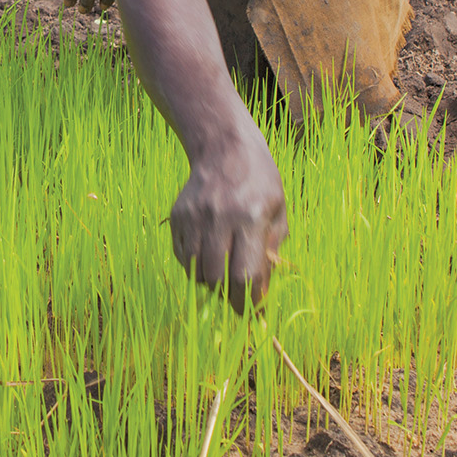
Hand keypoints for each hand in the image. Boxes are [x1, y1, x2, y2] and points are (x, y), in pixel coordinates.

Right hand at [169, 132, 286, 310]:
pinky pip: (181, 256)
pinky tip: (208, 253)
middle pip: (215, 278)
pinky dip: (194, 264)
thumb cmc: (259, 181)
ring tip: (223, 271)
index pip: (244, 275)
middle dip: (227, 296)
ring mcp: (194, 216)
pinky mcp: (178, 215)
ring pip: (194, 271)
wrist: (224, 147)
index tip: (252, 310)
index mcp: (251, 217)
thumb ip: (271, 252)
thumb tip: (259, 292)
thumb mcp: (278, 211)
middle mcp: (220, 217)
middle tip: (236, 296)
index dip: (248, 300)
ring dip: (209, 281)